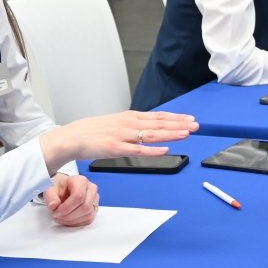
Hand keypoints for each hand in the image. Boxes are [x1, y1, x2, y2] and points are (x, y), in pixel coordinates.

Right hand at [39, 110, 196, 172]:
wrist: (72, 137)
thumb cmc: (92, 131)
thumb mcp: (116, 123)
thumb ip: (132, 125)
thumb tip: (148, 127)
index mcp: (129, 117)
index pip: (157, 116)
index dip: (175, 118)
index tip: (190, 118)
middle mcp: (129, 124)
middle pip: (159, 124)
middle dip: (179, 124)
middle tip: (196, 125)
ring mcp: (123, 136)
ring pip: (152, 135)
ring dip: (171, 134)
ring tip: (186, 133)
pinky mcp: (116, 148)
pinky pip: (138, 150)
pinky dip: (153, 150)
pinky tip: (166, 150)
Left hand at [44, 173, 98, 226]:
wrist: (64, 189)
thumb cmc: (59, 188)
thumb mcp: (50, 189)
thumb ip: (50, 197)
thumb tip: (53, 205)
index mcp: (80, 181)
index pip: (78, 196)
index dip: (67, 207)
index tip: (56, 211)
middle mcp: (91, 189)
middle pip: (85, 207)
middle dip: (69, 215)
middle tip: (57, 216)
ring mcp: (95, 199)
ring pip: (88, 215)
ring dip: (72, 220)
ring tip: (61, 217)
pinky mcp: (94, 208)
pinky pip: (88, 219)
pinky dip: (76, 223)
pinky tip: (67, 219)